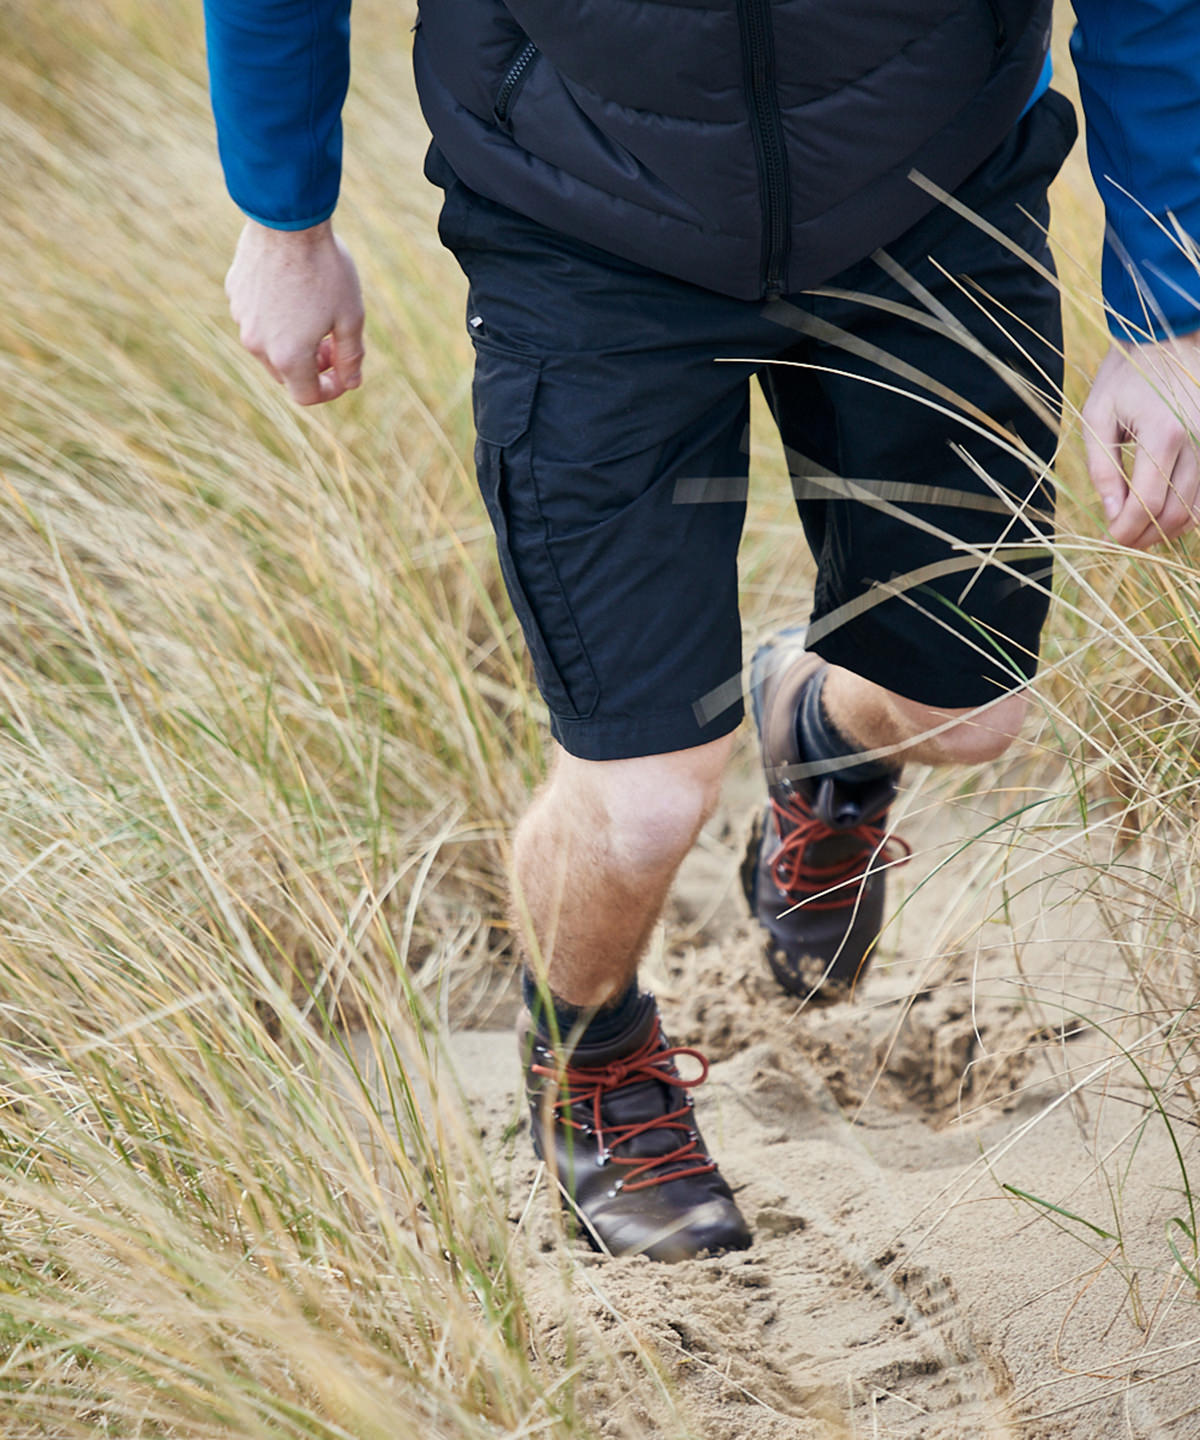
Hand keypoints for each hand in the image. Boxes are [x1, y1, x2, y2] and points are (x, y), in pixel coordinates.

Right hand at [225, 218, 364, 405]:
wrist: (287, 220)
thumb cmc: (325, 269)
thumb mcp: (350, 317)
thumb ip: (351, 356)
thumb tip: (351, 382)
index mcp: (288, 357)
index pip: (306, 395)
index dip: (329, 390)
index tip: (343, 373)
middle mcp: (258, 344)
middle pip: (286, 374)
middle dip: (312, 367)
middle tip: (332, 343)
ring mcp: (242, 318)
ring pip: (269, 347)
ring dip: (292, 343)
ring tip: (315, 314)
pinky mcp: (234, 294)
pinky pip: (256, 318)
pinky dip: (275, 317)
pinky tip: (293, 290)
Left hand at [1081, 335, 1199, 549]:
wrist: (1165, 338)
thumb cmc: (1124, 376)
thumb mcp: (1098, 418)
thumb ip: (1103, 469)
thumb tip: (1111, 513)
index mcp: (1163, 434)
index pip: (1148, 502)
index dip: (1128, 529)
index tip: (1111, 537)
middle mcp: (1197, 441)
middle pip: (1176, 512)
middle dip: (1146, 535)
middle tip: (1122, 539)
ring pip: (1198, 509)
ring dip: (1168, 528)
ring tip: (1139, 528)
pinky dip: (1188, 511)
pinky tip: (1163, 512)